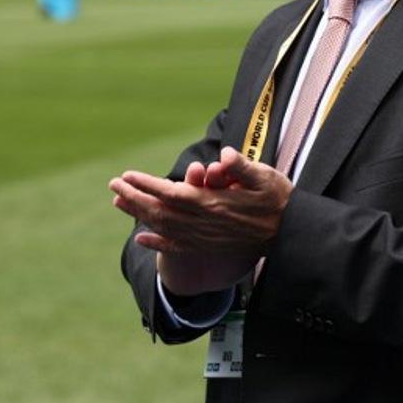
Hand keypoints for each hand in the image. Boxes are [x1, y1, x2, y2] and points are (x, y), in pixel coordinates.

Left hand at [110, 147, 292, 293]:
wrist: (289, 234)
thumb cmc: (278, 200)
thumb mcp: (265, 177)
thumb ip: (242, 167)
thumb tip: (224, 156)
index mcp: (213, 203)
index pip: (171, 193)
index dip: (146, 185)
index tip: (127, 176)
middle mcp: (203, 223)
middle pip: (160, 211)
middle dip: (134, 198)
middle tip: (113, 186)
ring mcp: (204, 237)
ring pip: (164, 227)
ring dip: (139, 215)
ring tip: (119, 204)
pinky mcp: (208, 246)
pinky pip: (176, 247)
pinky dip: (156, 243)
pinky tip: (140, 238)